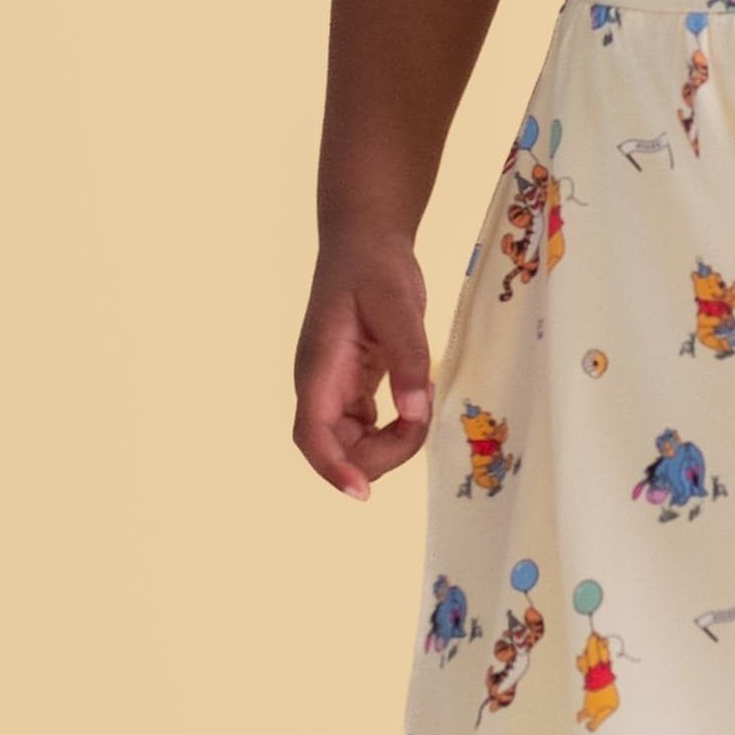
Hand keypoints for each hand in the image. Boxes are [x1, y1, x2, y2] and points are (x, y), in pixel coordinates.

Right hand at [294, 233, 436, 499]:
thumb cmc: (374, 267)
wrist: (366, 241)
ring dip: (390, 443)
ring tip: (422, 404)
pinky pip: (368, 426)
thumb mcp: (397, 304)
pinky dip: (395, 428)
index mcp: (319, 369)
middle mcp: (321, 386)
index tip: (363, 493)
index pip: (313, 434)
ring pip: (354, 444)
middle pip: (337, 450)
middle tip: (420, 420)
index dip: (334, 469)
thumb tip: (414, 412)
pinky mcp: (355, 385)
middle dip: (380, 454)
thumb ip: (407, 358)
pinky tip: (417, 401)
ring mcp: (336, 388)